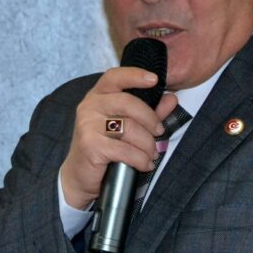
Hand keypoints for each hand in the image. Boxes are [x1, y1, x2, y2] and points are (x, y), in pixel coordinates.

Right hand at [60, 67, 178, 209]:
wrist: (80, 176)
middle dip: (150, 118)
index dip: (135, 75)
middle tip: (159, 132)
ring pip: (129, 129)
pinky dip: (140, 159)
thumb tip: (171, 98)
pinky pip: (125, 150)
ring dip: (147, 144)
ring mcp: (87, 125)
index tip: (154, 80)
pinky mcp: (90, 146)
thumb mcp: (127, 126)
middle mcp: (89, 106)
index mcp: (97, 96)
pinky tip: (144, 164)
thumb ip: (149, 112)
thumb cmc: (105, 147)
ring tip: (151, 154)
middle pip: (128, 103)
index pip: (115, 77)